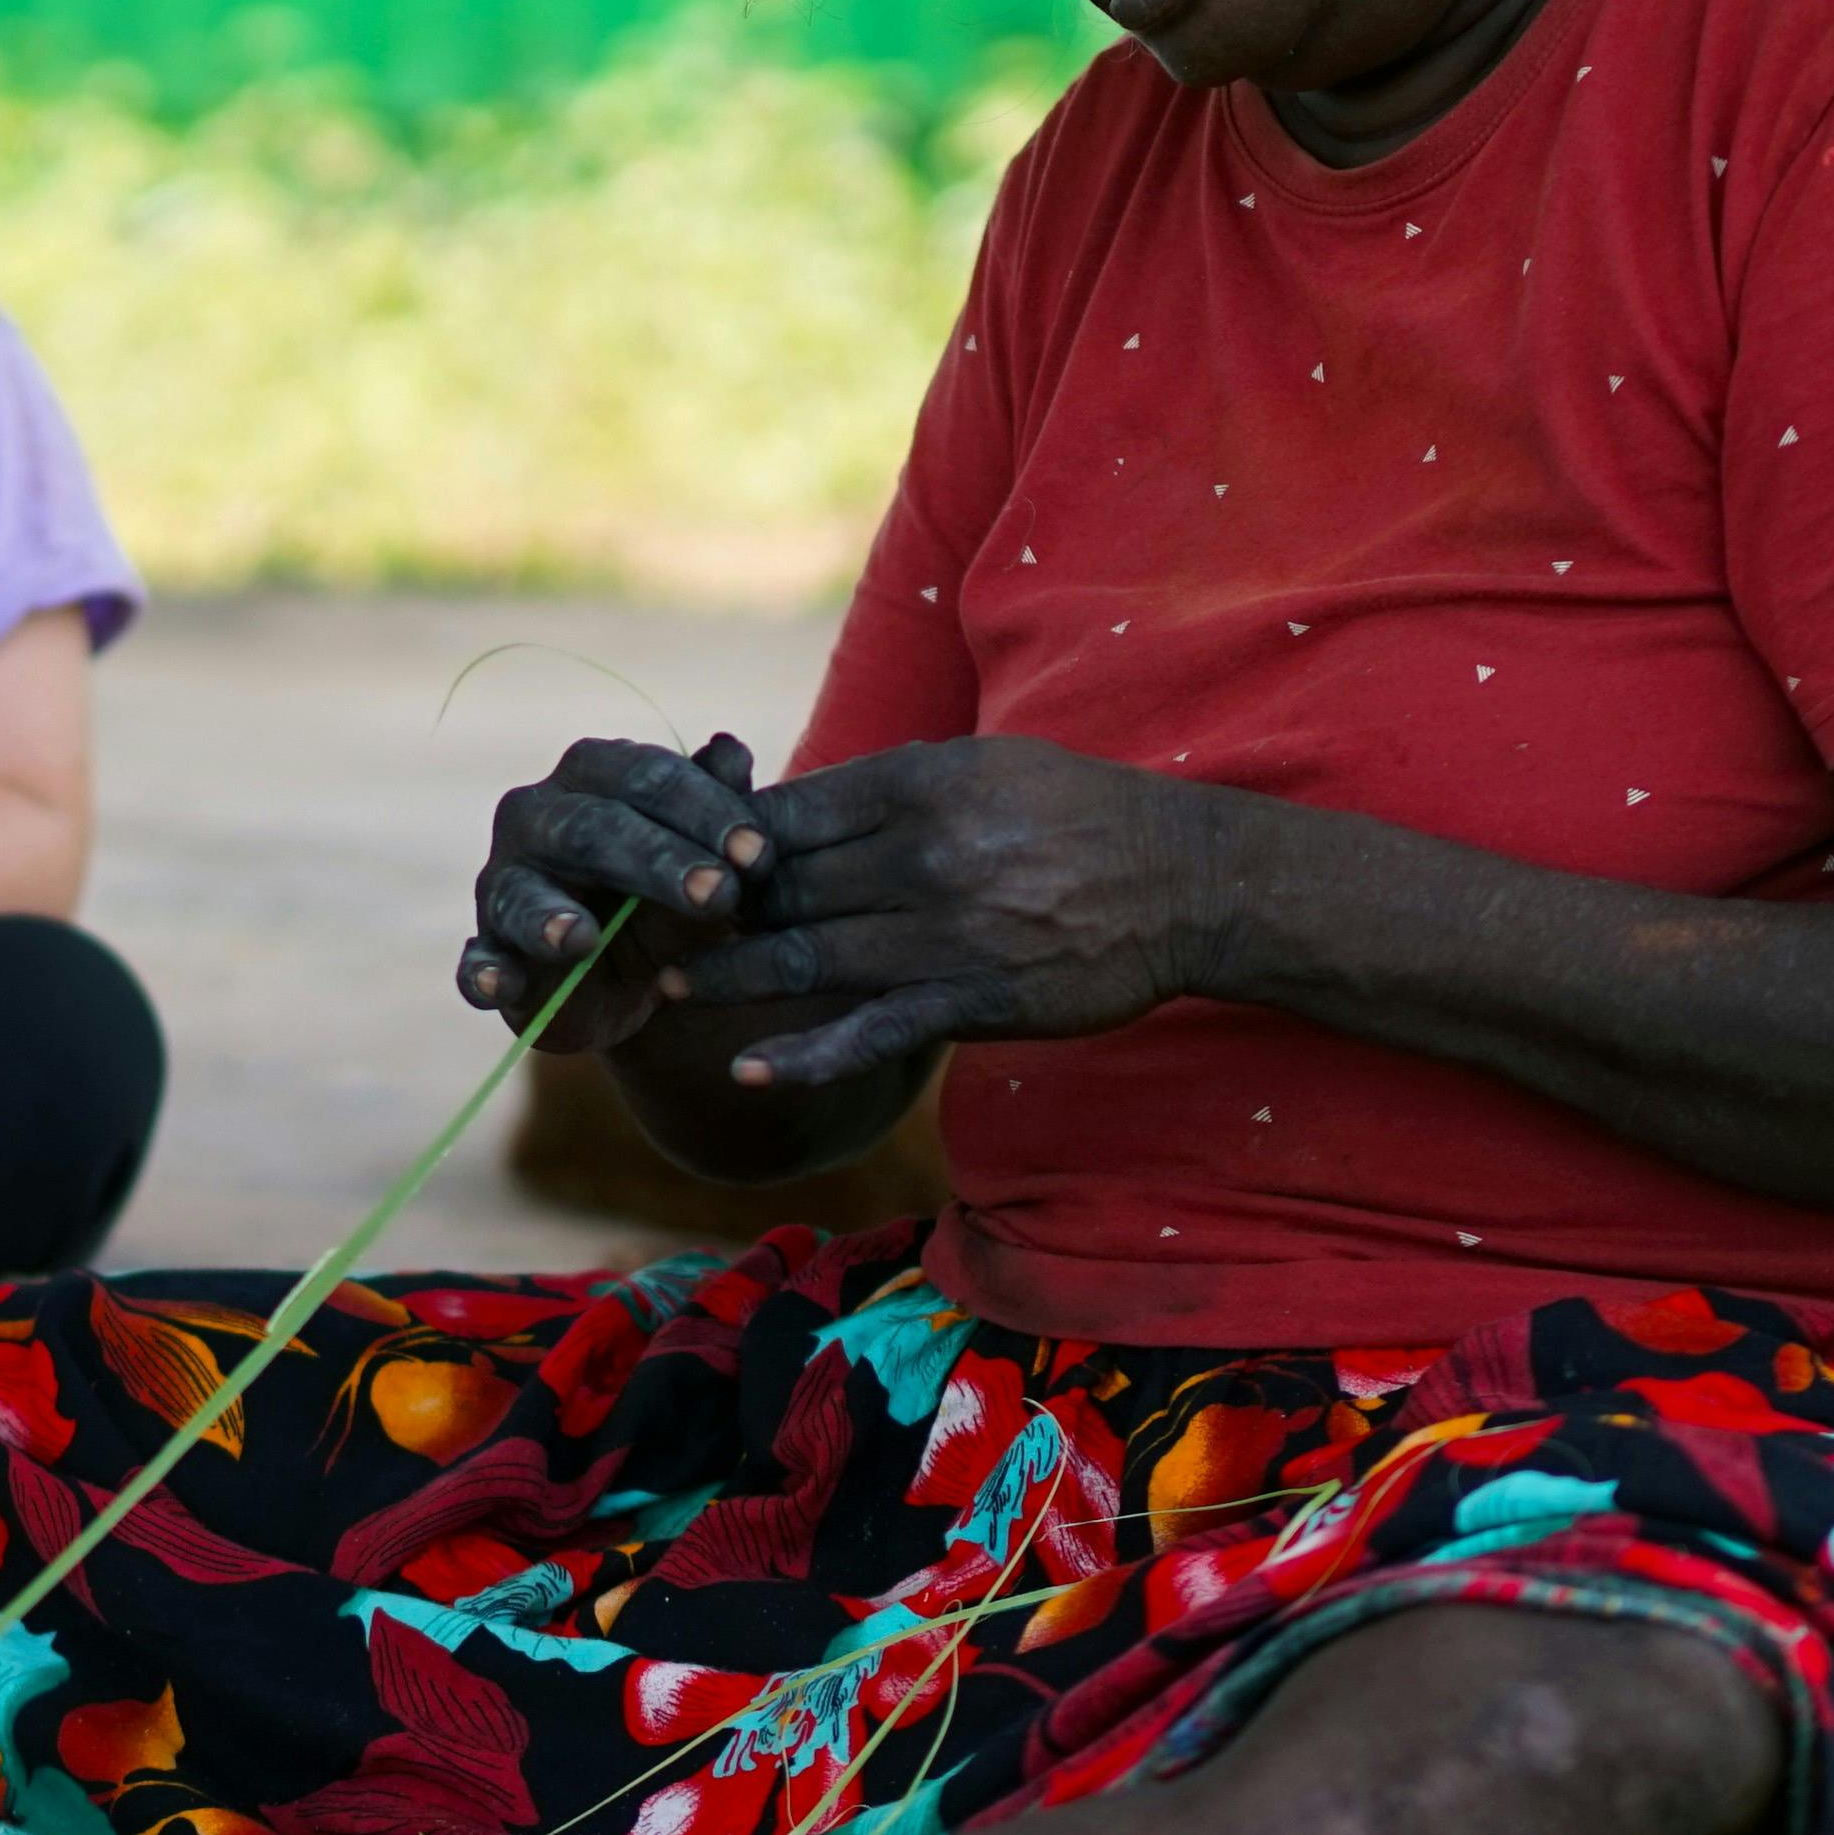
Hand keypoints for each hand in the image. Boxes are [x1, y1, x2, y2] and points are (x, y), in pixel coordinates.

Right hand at [455, 734, 769, 1050]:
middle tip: (718, 895)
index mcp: (592, 777)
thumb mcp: (703, 856)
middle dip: (656, 861)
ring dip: (549, 917)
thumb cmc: (665, 895)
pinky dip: (482, 973)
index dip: (704, 810)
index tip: (761, 854)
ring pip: (522, 893)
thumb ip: (717, 805)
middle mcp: (536, 817)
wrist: (629, 979)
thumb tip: (731, 750)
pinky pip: (477, 959)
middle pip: (590, 829)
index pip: (645, 775)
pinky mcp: (488, 951)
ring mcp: (503, 885)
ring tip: (579, 939)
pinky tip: (499, 986)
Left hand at [664, 736, 1217, 1088]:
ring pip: (810, 957)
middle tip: (650, 927)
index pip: (791, 814)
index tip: (681, 857)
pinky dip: (807, 1054)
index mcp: (921, 785)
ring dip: (731, 977)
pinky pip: (872, 1032)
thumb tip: (800, 807)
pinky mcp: (973, 1000)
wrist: (1183, 882)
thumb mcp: (984, 767)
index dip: (725, 840)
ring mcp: (947, 933)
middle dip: (712, 909)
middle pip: (787, 886)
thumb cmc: (1078, 815)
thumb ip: (893, 788)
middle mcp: (925, 855)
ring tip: (673, 988)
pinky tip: (749, 1067)